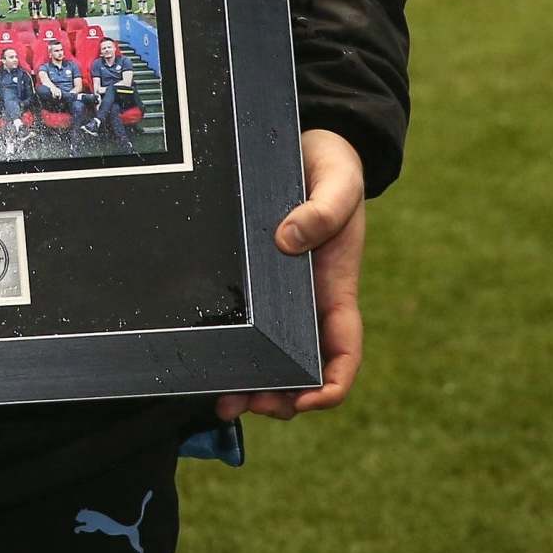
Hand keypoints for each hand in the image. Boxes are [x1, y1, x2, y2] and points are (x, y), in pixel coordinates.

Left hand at [215, 127, 365, 421]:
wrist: (312, 148)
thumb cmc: (334, 169)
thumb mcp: (340, 182)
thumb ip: (323, 210)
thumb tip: (287, 240)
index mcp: (337, 289)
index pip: (344, 353)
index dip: (331, 386)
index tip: (305, 400)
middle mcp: (309, 302)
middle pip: (302, 369)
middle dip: (280, 399)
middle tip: (242, 404)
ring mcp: (282, 297)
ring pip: (271, 356)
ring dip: (251, 385)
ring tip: (222, 399)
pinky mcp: (256, 283)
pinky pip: (246, 325)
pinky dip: (232, 349)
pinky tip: (209, 359)